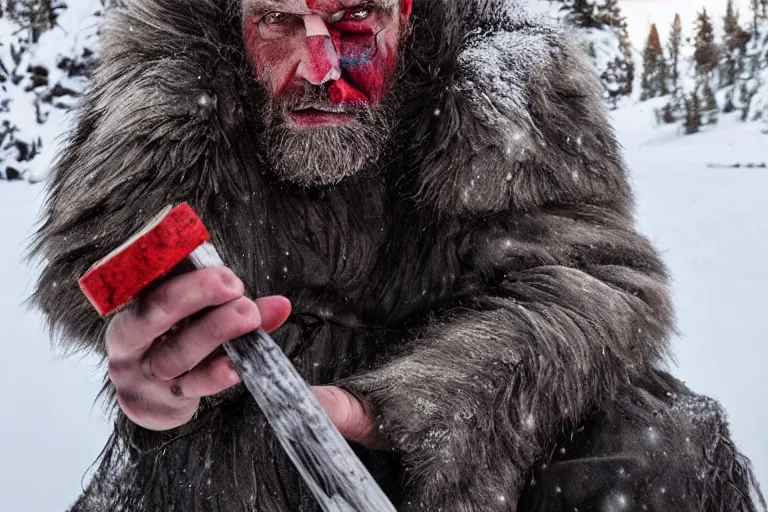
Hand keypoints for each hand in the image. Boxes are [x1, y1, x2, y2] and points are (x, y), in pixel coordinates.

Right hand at [106, 266, 388, 449]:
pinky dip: (217, 374)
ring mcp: (142, 374)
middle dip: (194, 293)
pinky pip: (192, 386)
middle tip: (233, 284)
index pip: (147, 279)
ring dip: (216, 330)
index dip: (179, 268)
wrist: (155, 399)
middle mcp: (130, 338)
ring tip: (249, 315)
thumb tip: (282, 305)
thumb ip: (235, 309)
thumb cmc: (180, 342)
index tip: (211, 259)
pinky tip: (237, 365)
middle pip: (154, 313)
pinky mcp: (161, 402)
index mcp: (134, 304)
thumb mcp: (198, 317)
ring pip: (177, 352)